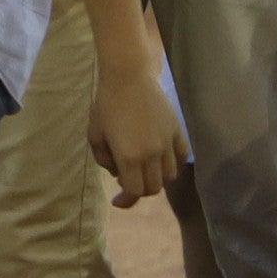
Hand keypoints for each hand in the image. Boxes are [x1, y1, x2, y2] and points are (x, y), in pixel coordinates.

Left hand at [90, 76, 187, 209]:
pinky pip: (181, 157)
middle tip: (128, 178)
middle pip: (153, 188)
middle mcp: (152, 154)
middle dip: (139, 189)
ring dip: (156, 177)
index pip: (134, 191)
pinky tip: (161, 156)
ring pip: (169, 176)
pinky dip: (173, 162)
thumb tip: (118, 174)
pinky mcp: (177, 131)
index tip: (117, 201)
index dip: (125, 200)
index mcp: (129, 156)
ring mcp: (167, 143)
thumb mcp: (95, 135)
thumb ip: (104, 160)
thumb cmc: (107, 104)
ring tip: (145, 166)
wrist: (128, 76)